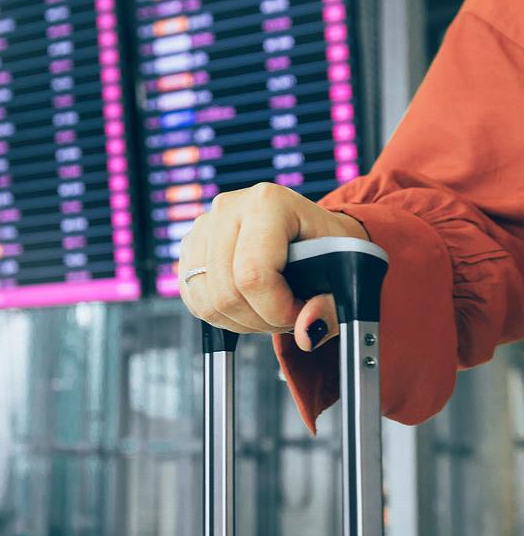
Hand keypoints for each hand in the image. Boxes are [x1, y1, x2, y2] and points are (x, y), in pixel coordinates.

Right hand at [178, 182, 368, 350]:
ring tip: (270, 308)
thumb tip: (306, 333)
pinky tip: (250, 304)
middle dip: (261, 319)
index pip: (253, 275)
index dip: (277, 309)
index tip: (301, 312)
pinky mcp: (190, 248)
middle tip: (288, 314)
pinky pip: (195, 302)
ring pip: (208, 303)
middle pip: (227, 293)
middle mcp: (229, 207)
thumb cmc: (328, 250)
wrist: (312, 234)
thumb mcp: (344, 274)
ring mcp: (204, 226)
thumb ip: (331, 308)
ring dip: (242, 321)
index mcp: (268, 202)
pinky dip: (223, 316)